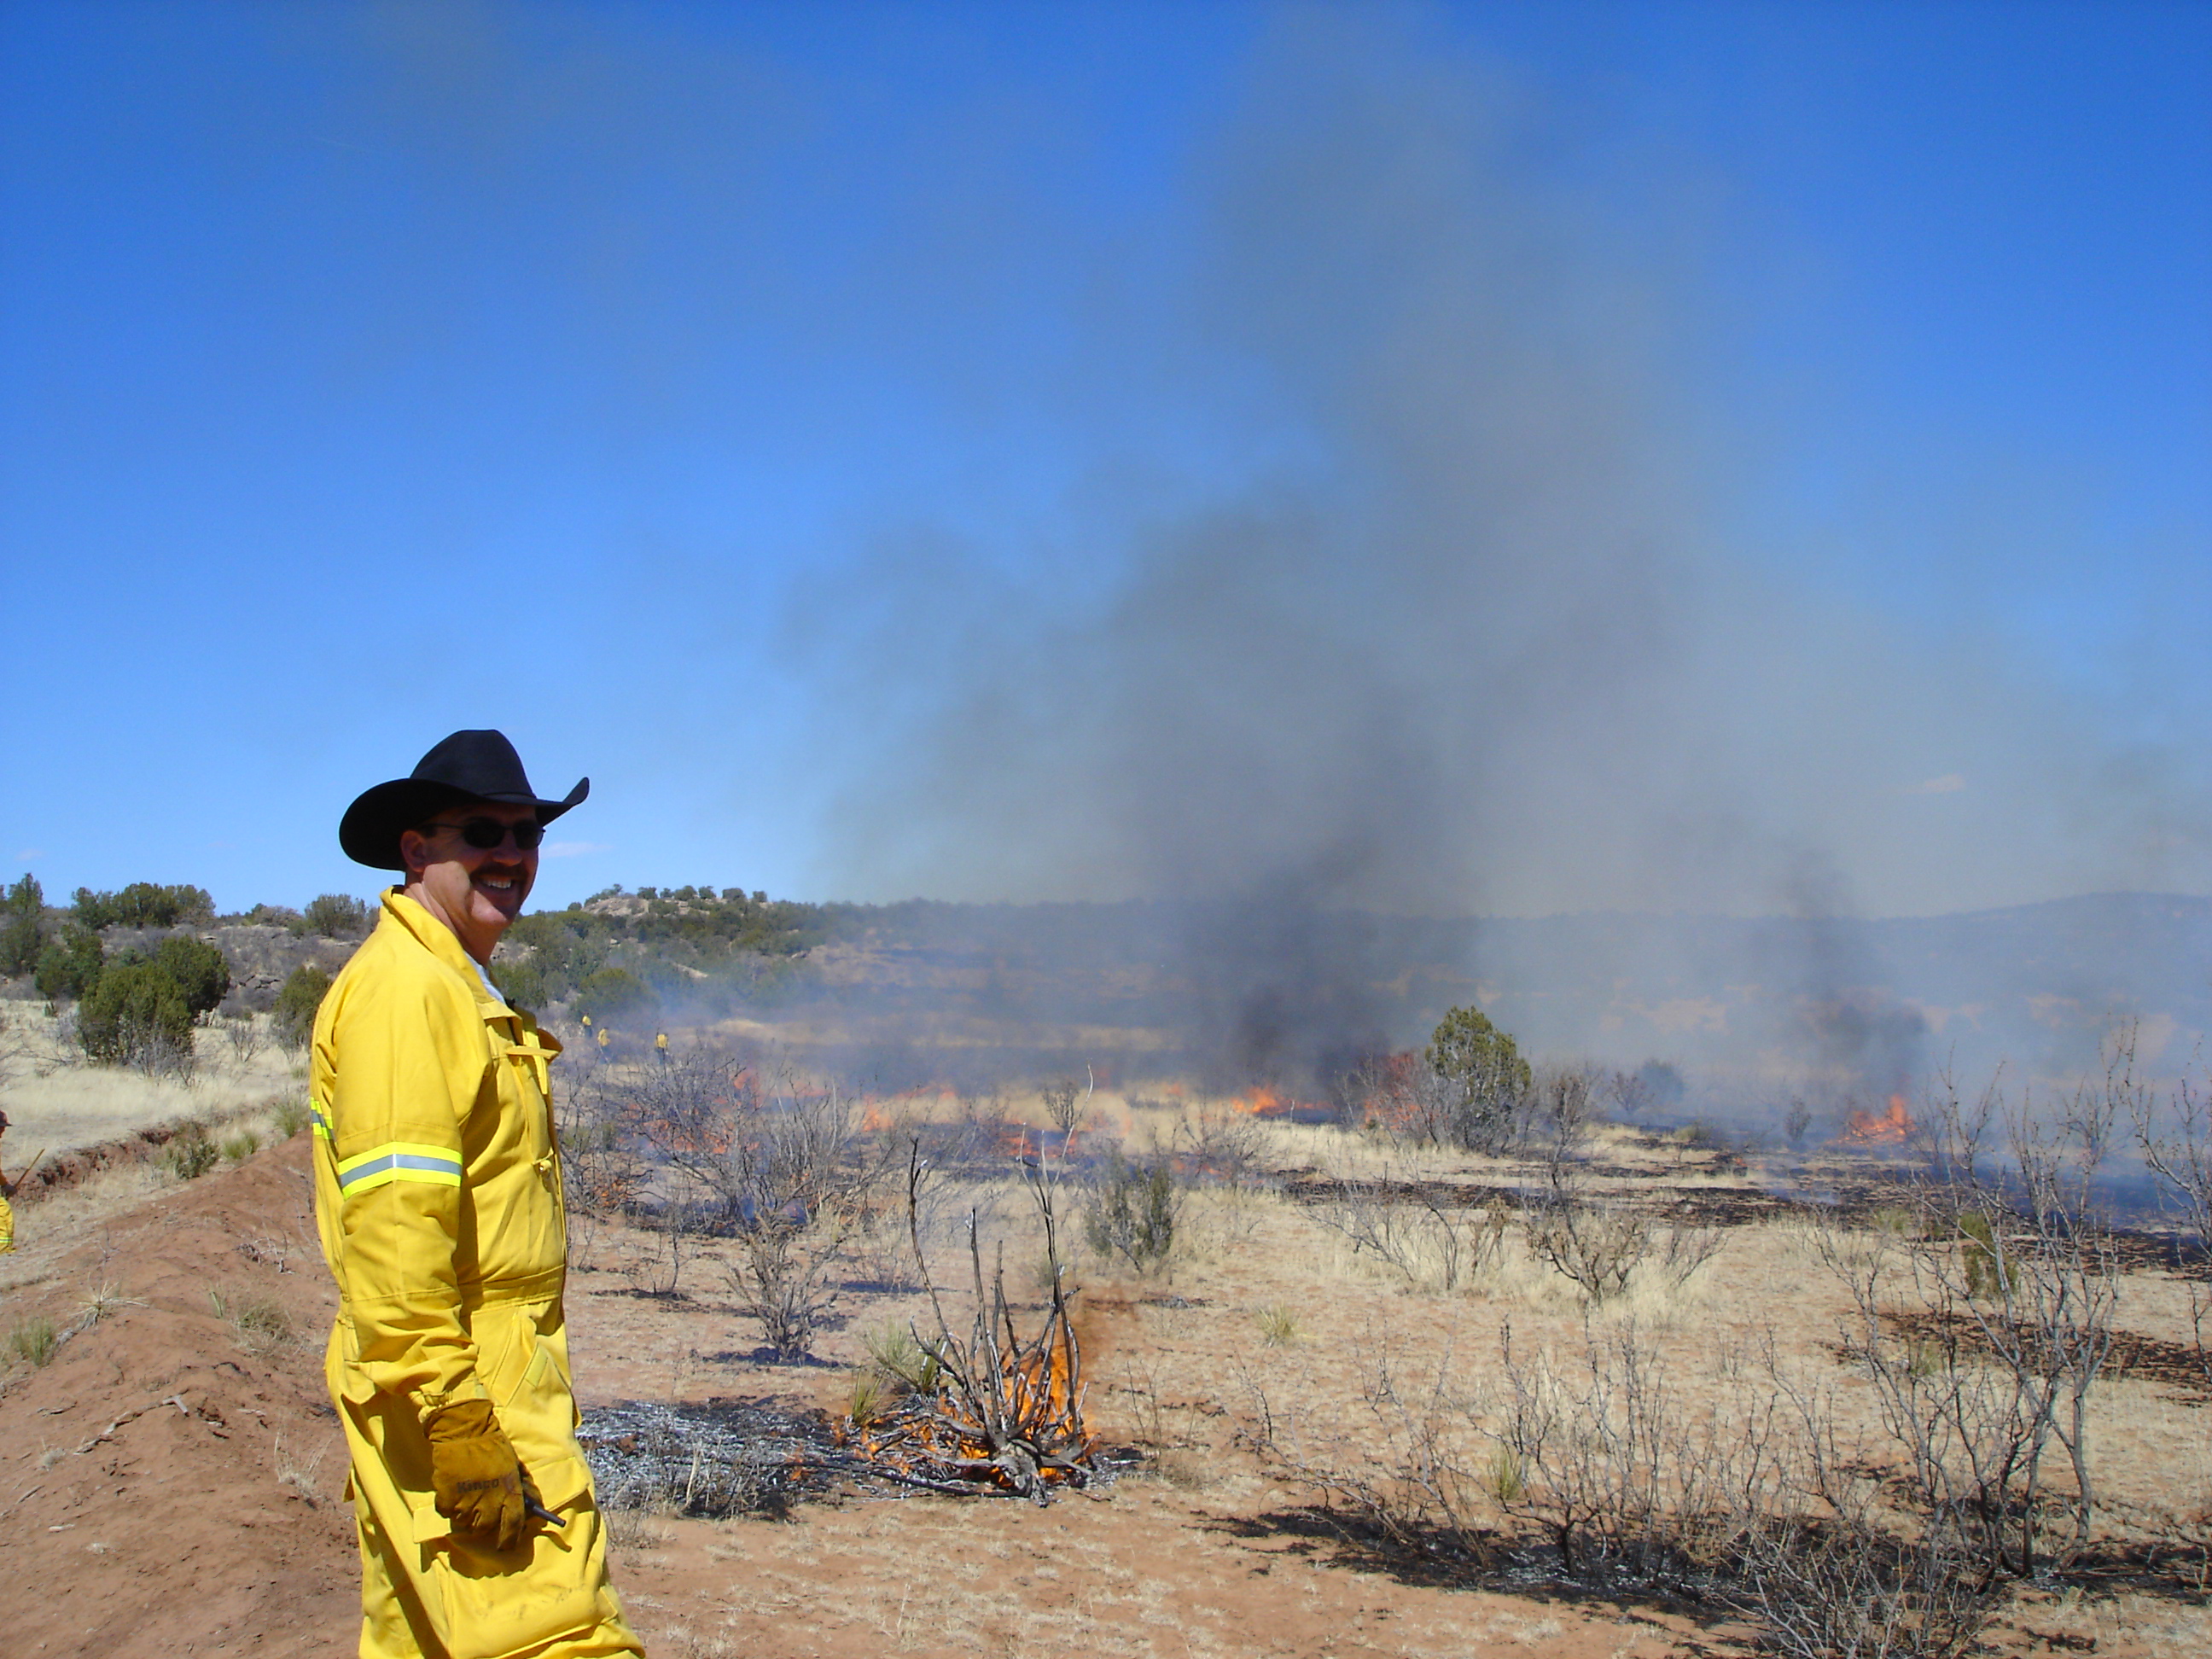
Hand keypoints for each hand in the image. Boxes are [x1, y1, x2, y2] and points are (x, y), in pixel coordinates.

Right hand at [423, 1399, 529, 1550]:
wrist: (464, 1431)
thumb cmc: (492, 1447)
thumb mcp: (515, 1465)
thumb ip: (522, 1488)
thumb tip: (533, 1507)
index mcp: (509, 1491)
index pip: (513, 1524)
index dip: (510, 1538)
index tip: (507, 1545)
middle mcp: (489, 1500)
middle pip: (485, 1529)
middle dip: (484, 1524)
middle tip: (481, 1511)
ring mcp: (466, 1501)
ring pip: (465, 1523)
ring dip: (466, 1515)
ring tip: (467, 1493)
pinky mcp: (447, 1499)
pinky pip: (448, 1513)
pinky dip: (449, 1505)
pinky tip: (454, 1488)